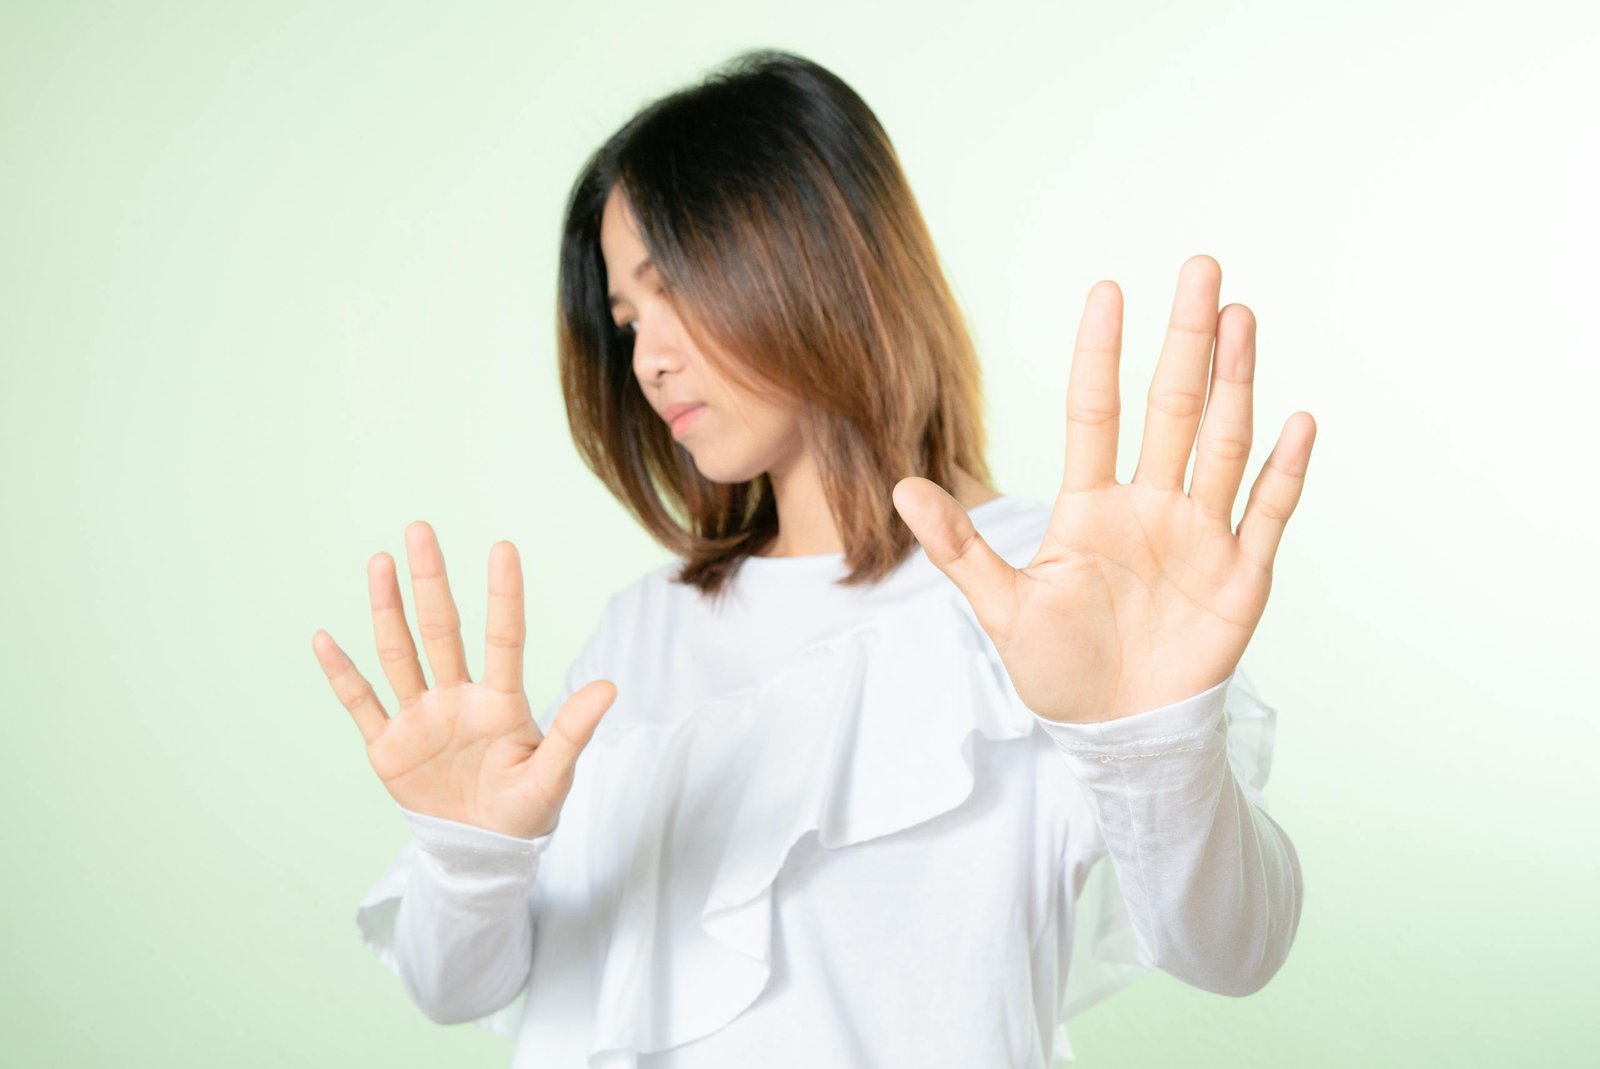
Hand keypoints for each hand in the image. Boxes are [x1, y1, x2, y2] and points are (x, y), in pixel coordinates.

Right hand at [312, 521, 616, 838]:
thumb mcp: (552, 776)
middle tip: (420, 529)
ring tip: (380, 563)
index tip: (503, 547)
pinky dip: (342, 674)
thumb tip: (609, 687)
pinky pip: (361, 704)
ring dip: (387, 610)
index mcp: (500, 702)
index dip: (504, 595)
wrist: (482, 853)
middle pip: (441, 630)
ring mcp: (420, 717)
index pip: (503, 637)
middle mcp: (457, 697)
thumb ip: (573, 732)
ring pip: (400, 654)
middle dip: (430, 581)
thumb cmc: (524, 812)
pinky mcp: (389, 746)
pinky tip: (324, 638)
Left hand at [894, 256, 1314, 722]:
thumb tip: (901, 488)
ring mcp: (1200, 535)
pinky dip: (1284, 471)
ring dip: (1234, 383)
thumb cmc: (1055, 668)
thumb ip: (959, 547)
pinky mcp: (1242, 576)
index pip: (1097, 411)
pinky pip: (1268, 513)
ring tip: (1241, 317)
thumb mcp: (1002, 608)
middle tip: (1200, 269)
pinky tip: (1298, 420)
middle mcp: (1150, 505)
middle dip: (1187, 341)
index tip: (1108, 289)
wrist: (1114, 731)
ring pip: (1222, 443)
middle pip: (1172, 408)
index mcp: (1091, 505)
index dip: (1101, 354)